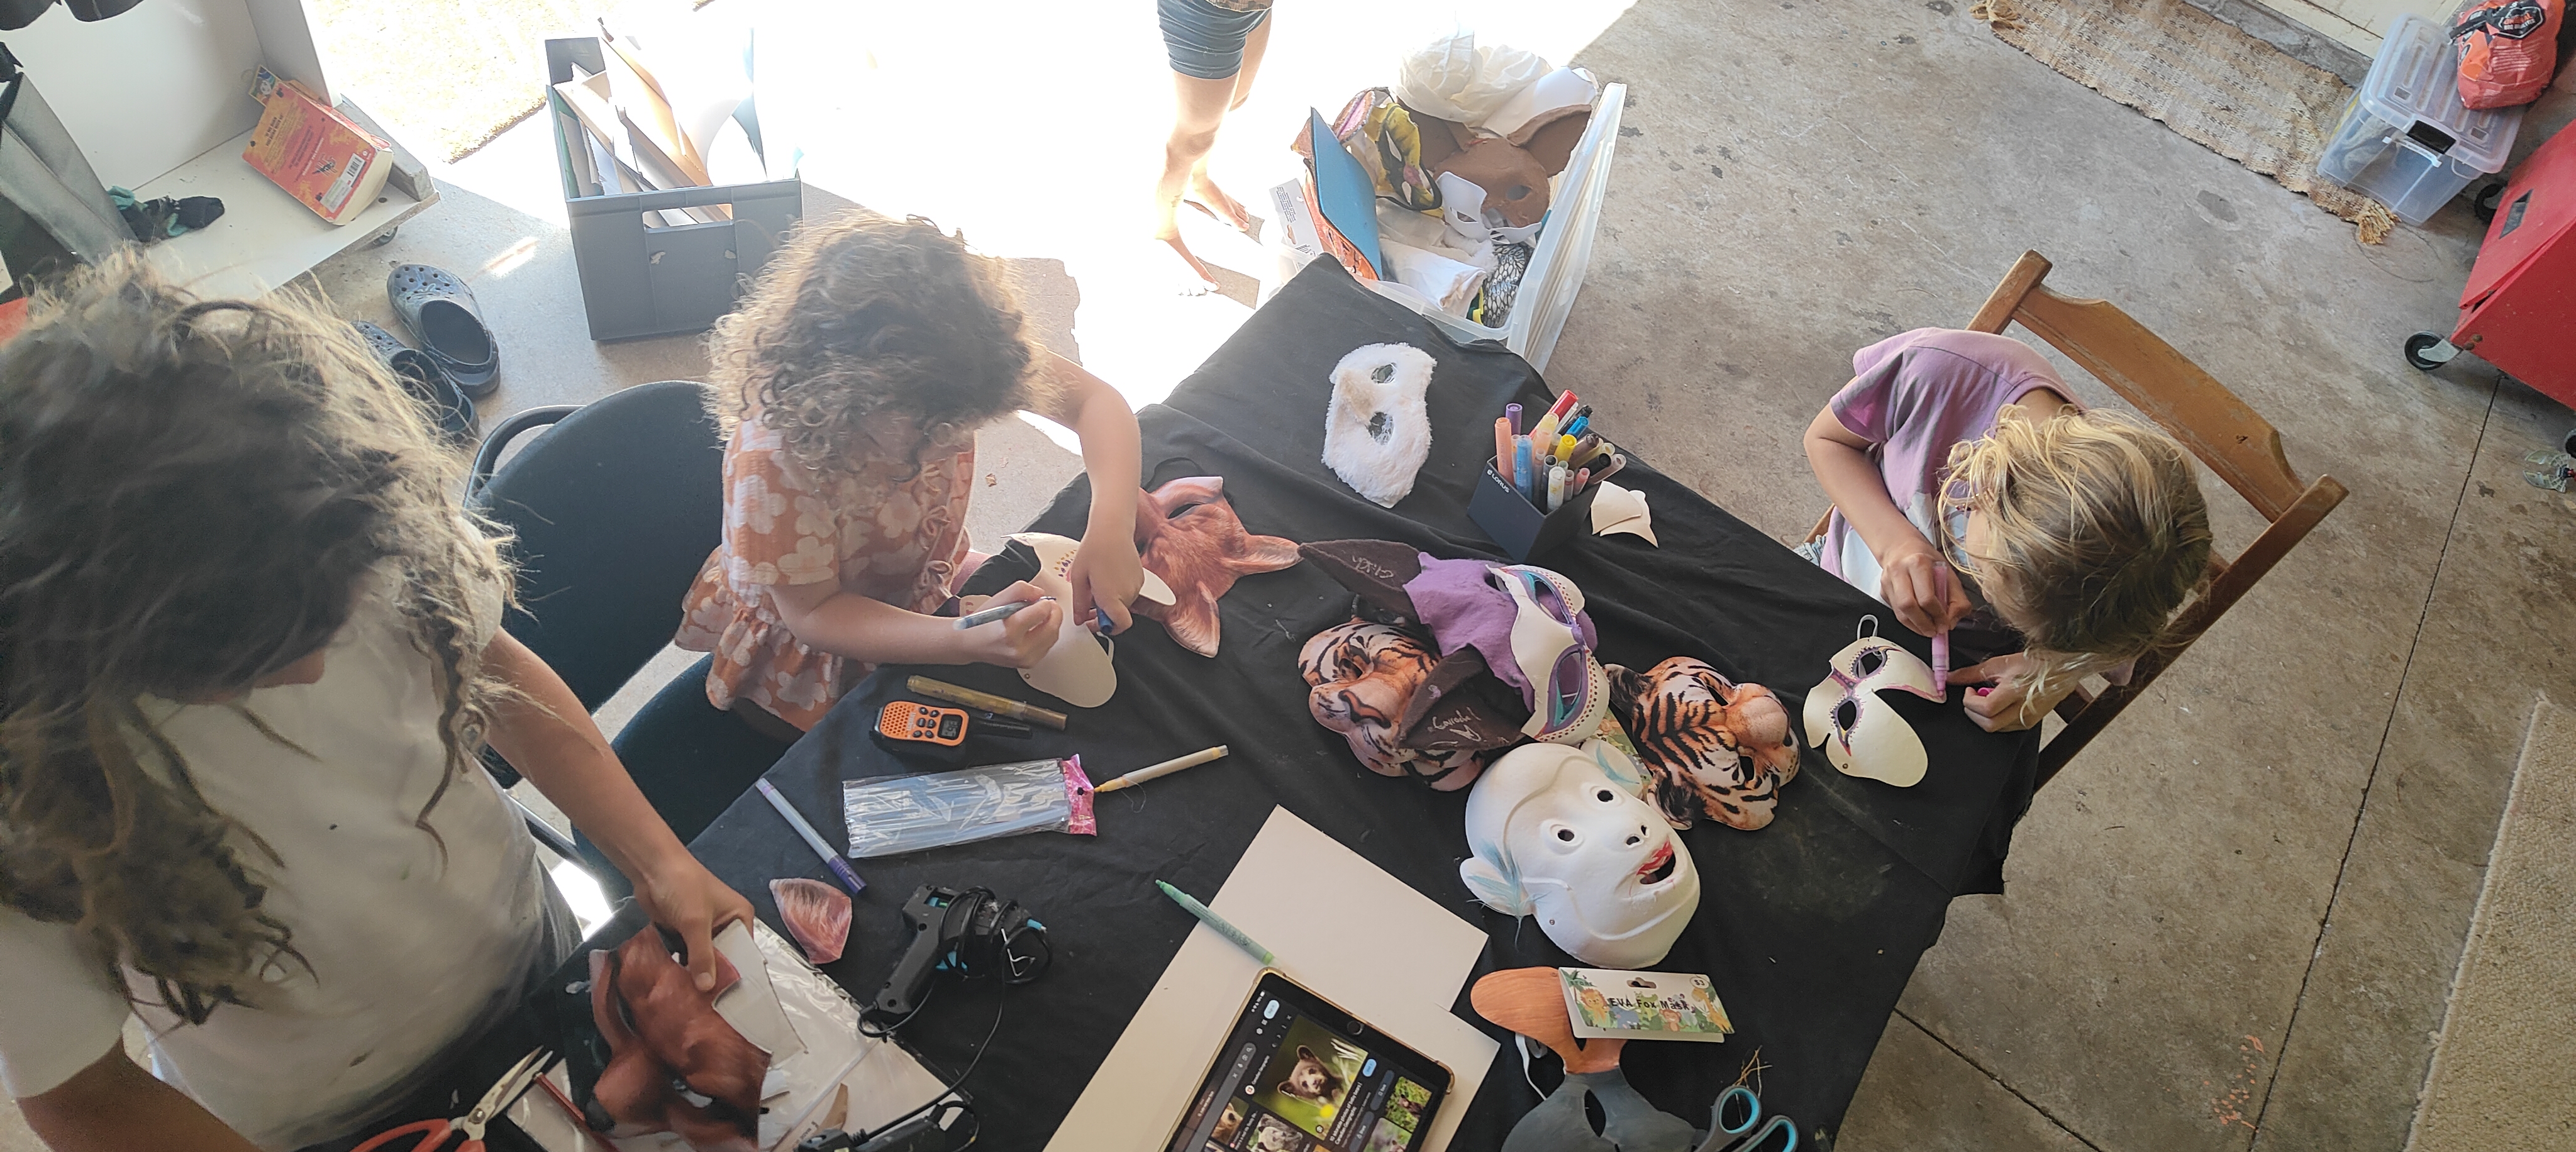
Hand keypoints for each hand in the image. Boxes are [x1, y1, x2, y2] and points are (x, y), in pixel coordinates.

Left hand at [630, 848, 754, 991]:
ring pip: (704, 958)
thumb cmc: (684, 888)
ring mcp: (703, 929)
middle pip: (724, 957)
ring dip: (697, 974)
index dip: (738, 974)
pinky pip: (686, 955)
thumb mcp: (696, 922)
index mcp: (740, 916)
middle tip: (710, 1006)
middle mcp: (726, 924)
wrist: (652, 867)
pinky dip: (682, 966)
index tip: (731, 1000)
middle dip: (715, 977)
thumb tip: (707, 989)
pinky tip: (678, 986)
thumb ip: (702, 956)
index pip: (744, 952)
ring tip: (694, 1002)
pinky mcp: (683, 932)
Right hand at [960, 581, 1061, 668]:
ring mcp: (1024, 659)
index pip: (1040, 613)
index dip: (1044, 603)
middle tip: (1050, 605)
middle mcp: (1018, 649)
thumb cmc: (983, 622)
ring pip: (1053, 637)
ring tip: (1043, 615)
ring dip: (1052, 623)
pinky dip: (1047, 635)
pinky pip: (1048, 646)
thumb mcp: (998, 598)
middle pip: (1052, 628)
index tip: (1040, 599)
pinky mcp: (1028, 664)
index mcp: (1009, 632)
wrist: (971, 644)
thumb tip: (1040, 594)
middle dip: (1054, 612)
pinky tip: (1038, 628)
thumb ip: (1021, 590)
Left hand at [1065, 528, 1144, 634]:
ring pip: (1124, 604)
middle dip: (1105, 614)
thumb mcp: (1078, 577)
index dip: (1108, 628)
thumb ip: (1080, 603)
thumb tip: (1080, 619)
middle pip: (1119, 616)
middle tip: (1091, 603)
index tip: (1096, 623)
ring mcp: (1136, 586)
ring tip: (1098, 586)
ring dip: (1113, 602)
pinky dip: (1120, 591)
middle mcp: (1127, 594)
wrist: (1112, 529)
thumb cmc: (1094, 548)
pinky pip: (1130, 593)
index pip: (1120, 625)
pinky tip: (1108, 578)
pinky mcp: (1140, 579)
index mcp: (1111, 596)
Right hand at [1878, 541, 1971, 637]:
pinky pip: (1895, 612)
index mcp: (1918, 563)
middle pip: (1908, 606)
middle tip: (1935, 631)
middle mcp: (1899, 571)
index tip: (1945, 624)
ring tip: (1928, 630)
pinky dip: (1909, 621)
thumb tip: (1952, 621)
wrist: (1902, 547)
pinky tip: (1918, 621)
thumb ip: (1957, 598)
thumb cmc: (1927, 560)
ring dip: (1916, 626)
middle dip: (1924, 624)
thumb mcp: (1949, 573)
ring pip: (1899, 613)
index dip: (1938, 615)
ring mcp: (1887, 581)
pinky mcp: (1883, 591)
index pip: (1926, 597)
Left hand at [1952, 653, 2071, 732]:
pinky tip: (1998, 706)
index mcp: (2016, 691)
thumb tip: (1950, 677)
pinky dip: (1995, 719)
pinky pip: (2005, 729)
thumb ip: (1972, 673)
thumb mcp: (2000, 663)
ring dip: (1983, 717)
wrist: (2062, 670)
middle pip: (1988, 725)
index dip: (1970, 701)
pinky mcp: (2030, 724)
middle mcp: (2023, 709)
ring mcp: (2027, 719)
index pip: (1986, 708)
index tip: (1968, 691)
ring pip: (1995, 729)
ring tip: (1987, 699)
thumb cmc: (2034, 663)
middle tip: (1973, 697)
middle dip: (1973, 712)